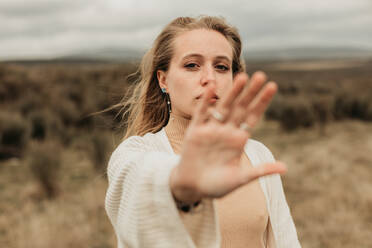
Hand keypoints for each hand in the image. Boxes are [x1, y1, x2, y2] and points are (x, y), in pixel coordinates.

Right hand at [170, 71, 286, 202]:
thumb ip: (260, 171)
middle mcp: (226, 131)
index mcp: (238, 140)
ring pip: (223, 107)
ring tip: (242, 77)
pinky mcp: (195, 132)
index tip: (273, 86)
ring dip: (232, 93)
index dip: (262, 102)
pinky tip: (212, 88)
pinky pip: (201, 114)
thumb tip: (285, 168)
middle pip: (240, 108)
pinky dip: (206, 102)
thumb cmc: (216, 186)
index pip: (253, 117)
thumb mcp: (240, 179)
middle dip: (250, 93)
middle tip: (262, 76)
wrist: (192, 188)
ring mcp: (211, 130)